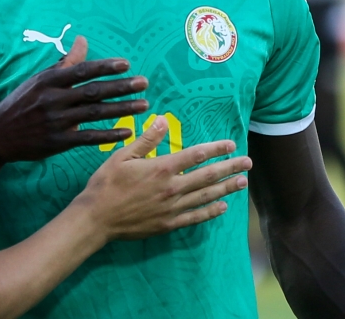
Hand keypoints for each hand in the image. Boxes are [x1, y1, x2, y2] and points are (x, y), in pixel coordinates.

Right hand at [0, 36, 149, 166]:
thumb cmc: (22, 102)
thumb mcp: (39, 79)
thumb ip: (65, 62)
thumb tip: (83, 40)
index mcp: (48, 81)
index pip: (82, 71)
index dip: (105, 67)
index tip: (127, 64)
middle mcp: (52, 99)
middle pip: (93, 91)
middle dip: (121, 87)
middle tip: (144, 83)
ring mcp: (55, 122)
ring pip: (94, 114)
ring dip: (121, 109)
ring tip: (143, 105)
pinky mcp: (58, 142)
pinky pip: (88, 137)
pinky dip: (109, 134)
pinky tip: (127, 131)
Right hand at [78, 116, 251, 240]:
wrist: (96, 218)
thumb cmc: (106, 183)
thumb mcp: (122, 156)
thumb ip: (146, 139)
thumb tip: (164, 120)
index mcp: (161, 168)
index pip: (196, 155)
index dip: (216, 148)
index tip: (231, 144)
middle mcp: (171, 187)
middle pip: (207, 175)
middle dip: (230, 167)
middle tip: (248, 163)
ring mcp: (172, 207)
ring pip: (206, 196)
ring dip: (226, 188)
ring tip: (242, 182)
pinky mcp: (169, 223)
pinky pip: (195, 217)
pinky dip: (210, 211)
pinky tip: (222, 207)